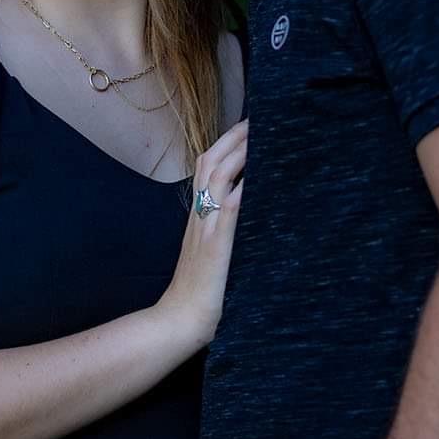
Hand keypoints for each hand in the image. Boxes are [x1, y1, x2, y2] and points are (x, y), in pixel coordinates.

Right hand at [156, 120, 246, 353]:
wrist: (180, 320)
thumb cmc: (198, 293)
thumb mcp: (211, 254)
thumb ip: (221, 231)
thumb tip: (243, 214)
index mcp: (199, 217)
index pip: (208, 169)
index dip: (225, 145)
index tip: (246, 128)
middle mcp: (200, 215)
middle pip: (211, 162)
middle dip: (234, 137)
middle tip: (256, 118)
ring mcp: (206, 228)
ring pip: (219, 177)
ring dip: (240, 152)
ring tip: (259, 133)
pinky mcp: (216, 244)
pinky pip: (229, 208)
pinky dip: (243, 187)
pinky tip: (258, 174)